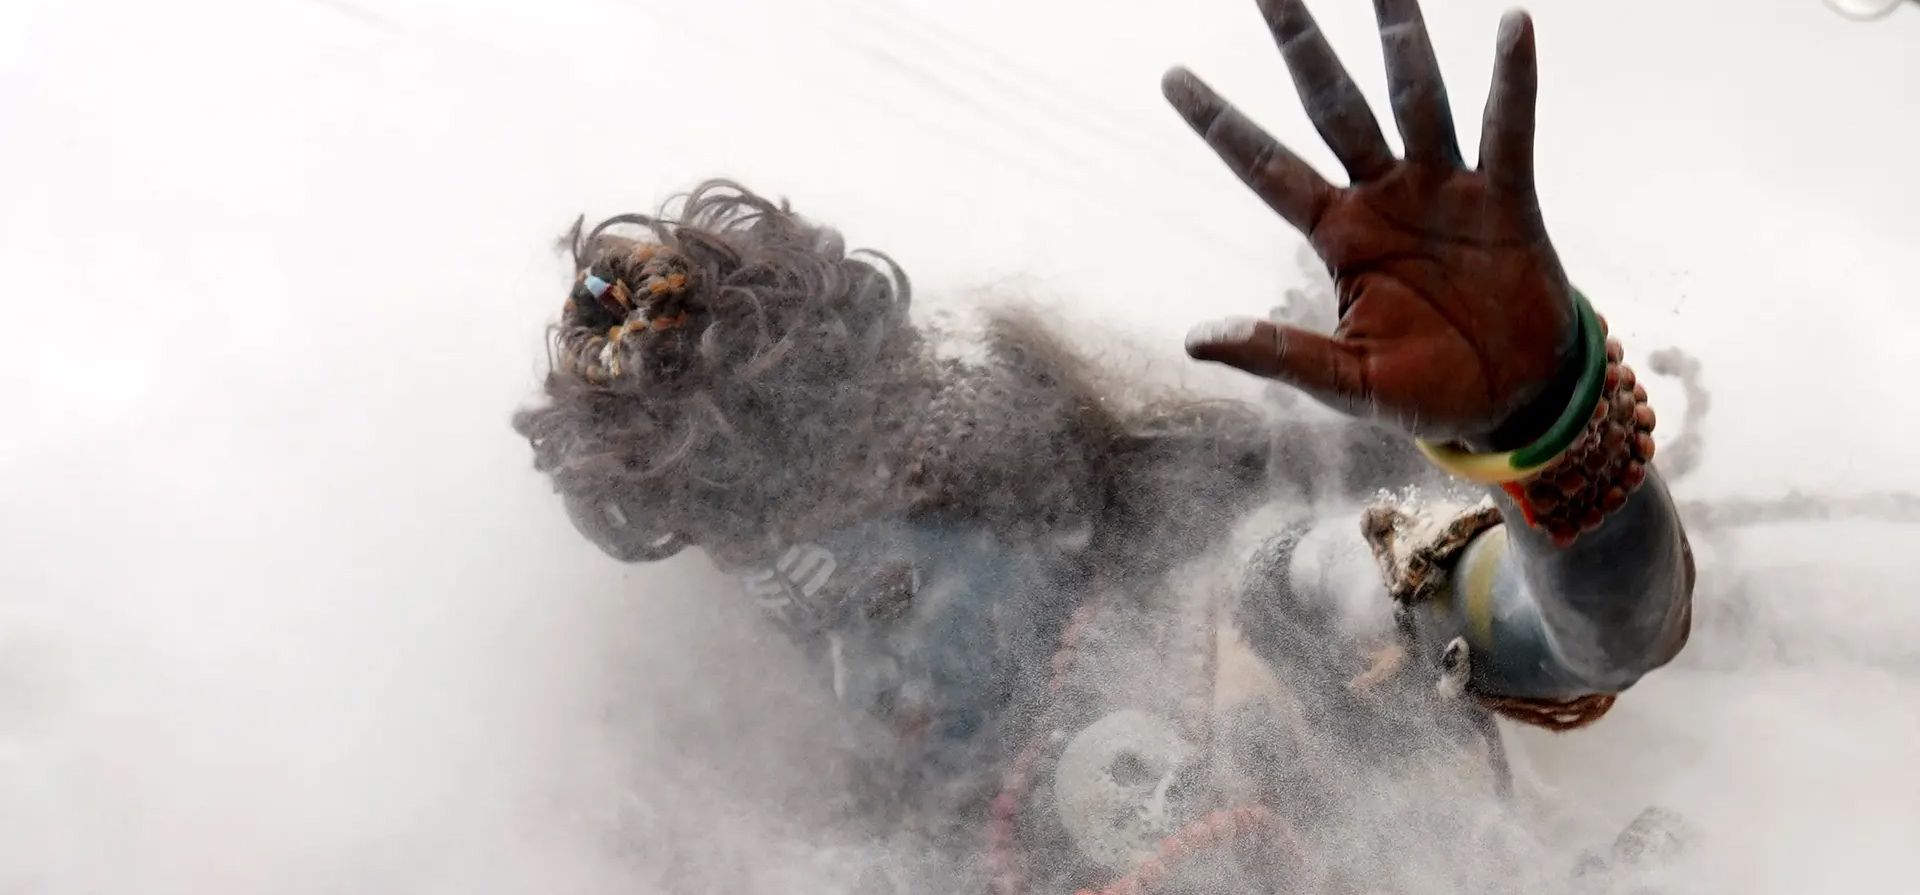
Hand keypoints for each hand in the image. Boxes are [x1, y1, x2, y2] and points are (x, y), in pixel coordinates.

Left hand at [1165, 0, 1573, 444]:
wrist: (1512, 405)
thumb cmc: (1423, 392)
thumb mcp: (1343, 380)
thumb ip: (1277, 354)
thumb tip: (1194, 340)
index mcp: (1336, 233)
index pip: (1265, 167)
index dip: (1221, 123)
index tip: (1171, 76)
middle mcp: (1384, 196)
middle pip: (1333, 106)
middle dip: (1303, 48)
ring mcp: (1445, 191)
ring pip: (1416, 99)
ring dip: (1401, 40)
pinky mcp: (1507, 202)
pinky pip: (1507, 132)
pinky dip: (1513, 83)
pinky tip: (1512, 24)